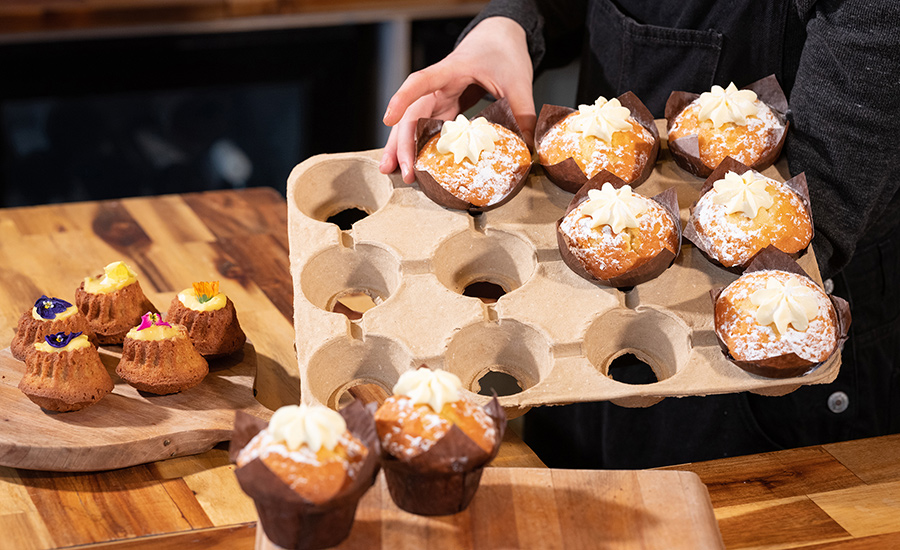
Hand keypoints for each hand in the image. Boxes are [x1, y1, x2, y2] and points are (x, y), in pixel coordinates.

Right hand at [379, 16, 535, 182]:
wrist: (500, 38)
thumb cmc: (503, 52)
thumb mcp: (518, 81)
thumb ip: (523, 113)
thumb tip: (529, 146)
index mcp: (453, 70)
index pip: (421, 81)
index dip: (403, 99)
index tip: (389, 119)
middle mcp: (440, 85)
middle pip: (412, 112)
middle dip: (403, 142)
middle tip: (402, 169)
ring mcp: (440, 96)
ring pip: (415, 122)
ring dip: (403, 146)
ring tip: (393, 171)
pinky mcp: (446, 106)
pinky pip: (428, 127)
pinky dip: (421, 145)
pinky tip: (416, 163)